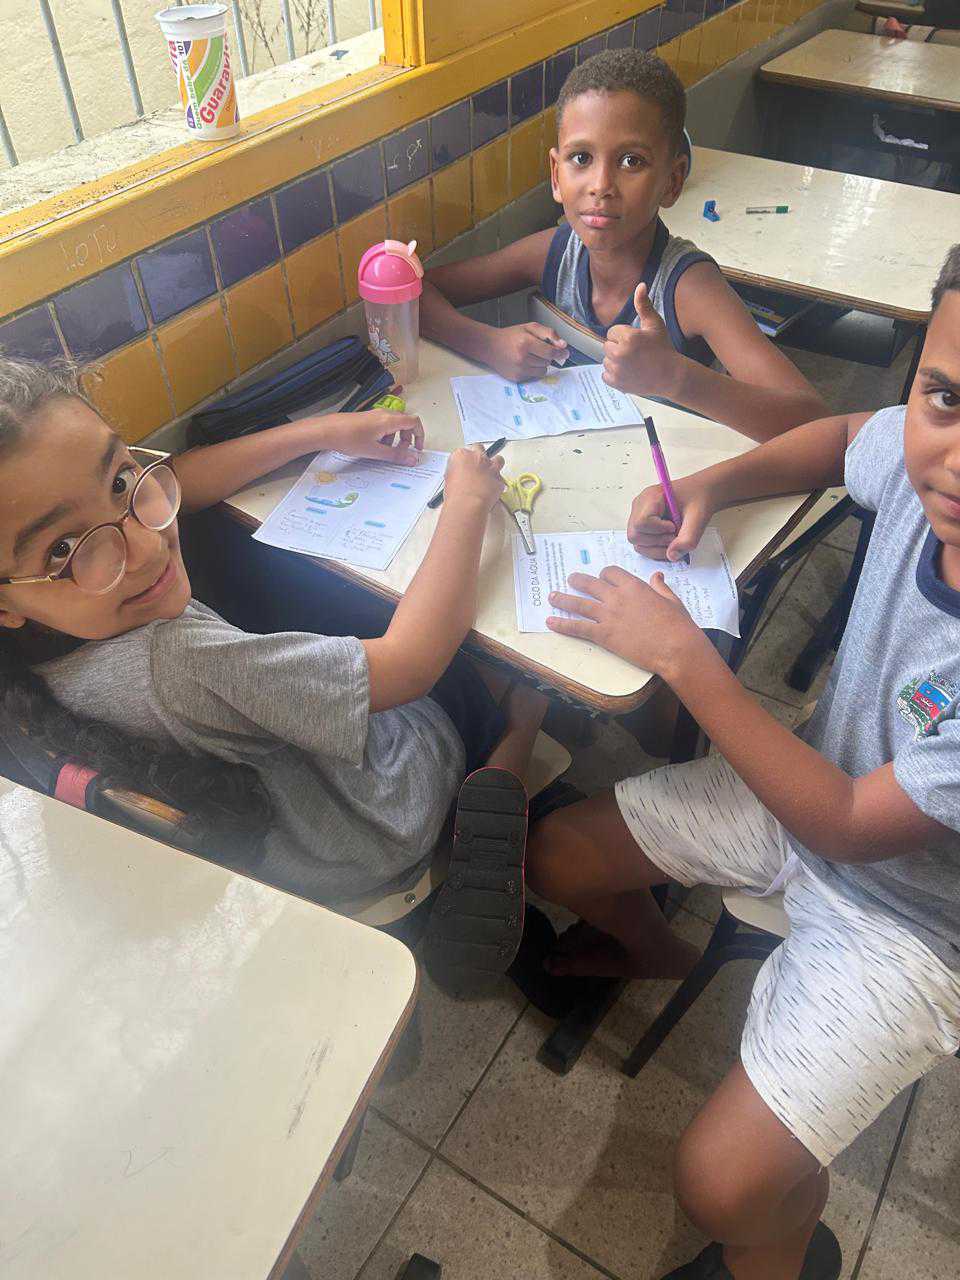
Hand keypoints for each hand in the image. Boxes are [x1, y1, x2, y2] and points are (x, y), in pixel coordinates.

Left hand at [314, 408, 424, 464]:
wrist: (328, 430)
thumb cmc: (350, 440)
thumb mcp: (375, 451)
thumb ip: (396, 455)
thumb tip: (413, 459)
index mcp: (389, 420)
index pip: (414, 422)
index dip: (419, 435)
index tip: (417, 448)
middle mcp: (384, 414)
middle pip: (405, 423)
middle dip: (407, 438)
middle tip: (401, 452)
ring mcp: (375, 414)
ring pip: (394, 424)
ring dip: (395, 437)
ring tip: (385, 450)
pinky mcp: (367, 417)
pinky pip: (383, 424)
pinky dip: (386, 435)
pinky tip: (374, 445)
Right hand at [443, 444, 505, 511]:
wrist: (467, 504)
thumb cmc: (455, 494)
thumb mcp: (448, 478)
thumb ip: (456, 470)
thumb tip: (459, 473)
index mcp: (462, 455)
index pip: (462, 452)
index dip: (463, 461)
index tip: (462, 467)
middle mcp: (477, 457)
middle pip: (479, 448)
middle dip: (478, 455)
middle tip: (475, 465)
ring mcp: (491, 467)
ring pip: (498, 459)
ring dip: (495, 464)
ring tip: (490, 473)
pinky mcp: (499, 479)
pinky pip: (501, 479)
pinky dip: (497, 483)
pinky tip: (491, 489)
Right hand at [486, 323, 567, 381]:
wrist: (490, 346)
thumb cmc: (511, 336)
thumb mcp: (530, 327)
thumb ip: (549, 333)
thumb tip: (563, 345)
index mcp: (526, 343)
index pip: (550, 352)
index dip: (560, 353)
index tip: (565, 353)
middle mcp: (522, 358)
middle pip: (547, 362)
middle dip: (547, 356)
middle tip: (537, 349)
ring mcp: (519, 370)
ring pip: (542, 371)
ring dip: (541, 364)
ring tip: (530, 356)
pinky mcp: (516, 378)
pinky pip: (534, 376)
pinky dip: (533, 370)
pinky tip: (524, 363)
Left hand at [546, 566, 703, 678]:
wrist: (675, 648)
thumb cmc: (678, 626)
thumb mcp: (672, 600)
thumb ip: (660, 588)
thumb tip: (657, 577)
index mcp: (634, 586)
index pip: (611, 573)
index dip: (604, 574)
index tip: (601, 577)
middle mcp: (617, 598)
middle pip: (591, 584)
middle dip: (578, 581)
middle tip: (571, 579)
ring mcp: (608, 616)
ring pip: (579, 604)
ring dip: (563, 599)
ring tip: (552, 597)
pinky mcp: (603, 635)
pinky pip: (578, 627)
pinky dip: (562, 625)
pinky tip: (551, 622)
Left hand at [602, 283, 680, 398]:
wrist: (670, 375)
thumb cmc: (663, 348)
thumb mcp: (655, 324)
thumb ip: (643, 305)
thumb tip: (640, 285)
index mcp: (627, 337)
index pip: (612, 332)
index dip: (624, 336)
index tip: (636, 342)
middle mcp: (619, 354)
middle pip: (607, 346)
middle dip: (618, 347)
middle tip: (635, 353)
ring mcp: (617, 370)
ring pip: (606, 360)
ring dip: (616, 361)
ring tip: (633, 363)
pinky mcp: (616, 383)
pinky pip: (605, 375)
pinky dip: (614, 375)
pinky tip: (628, 372)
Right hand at [627, 476, 716, 560]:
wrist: (702, 493)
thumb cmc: (699, 498)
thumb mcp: (699, 517)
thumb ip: (688, 538)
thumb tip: (672, 556)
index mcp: (651, 497)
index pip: (641, 522)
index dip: (658, 530)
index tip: (674, 527)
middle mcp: (640, 506)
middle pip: (635, 535)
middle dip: (657, 542)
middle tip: (675, 536)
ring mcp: (639, 515)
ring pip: (637, 543)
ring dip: (657, 548)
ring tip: (674, 539)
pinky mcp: (642, 525)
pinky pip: (642, 544)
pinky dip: (656, 549)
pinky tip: (670, 542)